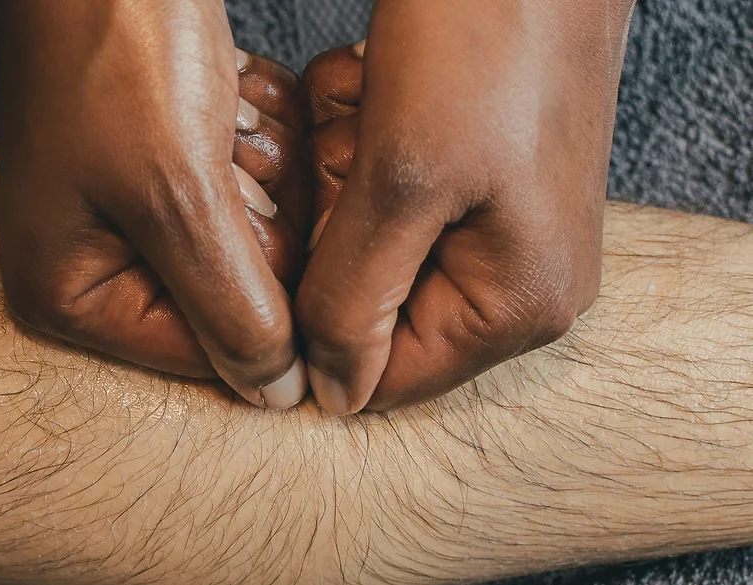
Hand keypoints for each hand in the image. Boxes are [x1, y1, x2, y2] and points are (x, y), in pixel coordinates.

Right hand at [0, 1, 310, 408]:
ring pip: (260, 235)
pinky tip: (228, 96)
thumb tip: (271, 394)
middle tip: (218, 151)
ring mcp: (146, 209)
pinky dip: (260, 137)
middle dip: (253, 215)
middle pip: (239, 292)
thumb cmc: (117, 57)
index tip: (252, 215)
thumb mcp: (177, 199)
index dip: (259, 296)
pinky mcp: (181, 164)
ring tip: (216, 114)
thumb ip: (232, 311)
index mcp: (73, 292)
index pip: (205, 350)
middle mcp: (106, 260)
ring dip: (261, 169)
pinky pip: (259, 184)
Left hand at [298, 0, 634, 412]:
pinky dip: (364, 140)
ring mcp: (497, 227)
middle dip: (339, 222)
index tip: (302, 234)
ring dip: (348, 170)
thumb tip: (333, 394)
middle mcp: (516, 280)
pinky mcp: (474, 178)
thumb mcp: (404, 180)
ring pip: (371, 242)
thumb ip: (356, 301)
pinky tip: (380, 88)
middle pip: (374, 304)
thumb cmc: (490, 39)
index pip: (384, 376)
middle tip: (352, 144)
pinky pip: (388, 192)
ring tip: (372, 105)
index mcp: (515, 305)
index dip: (317, 321)